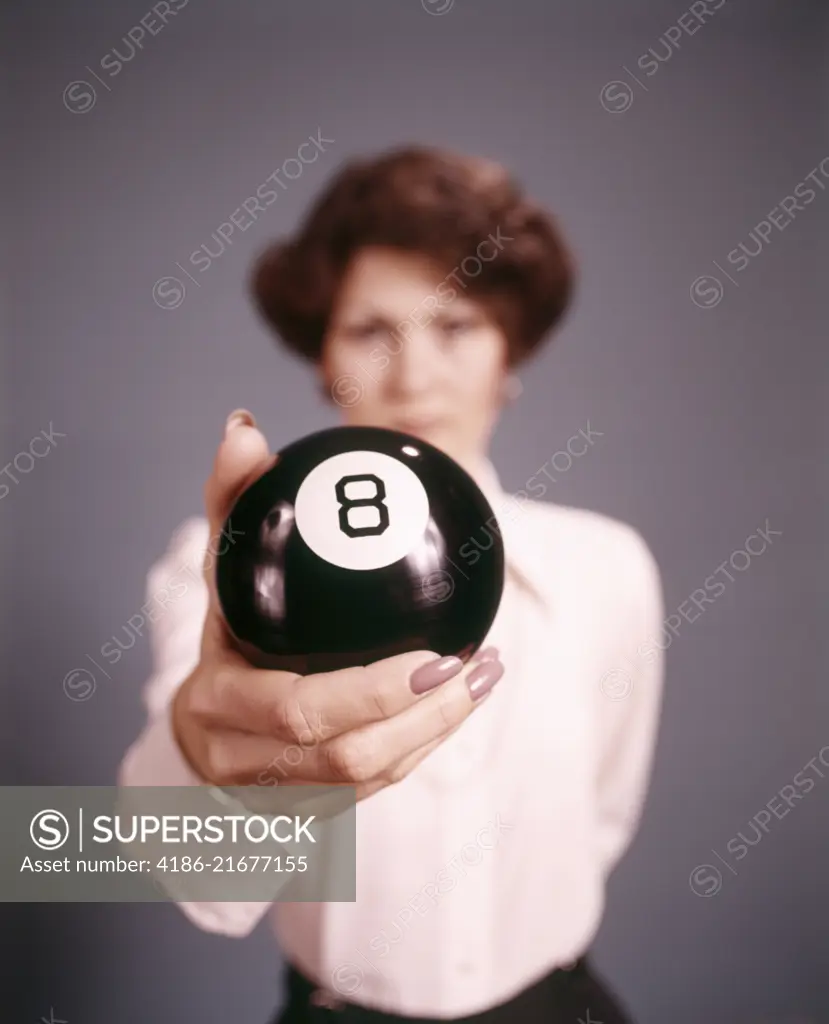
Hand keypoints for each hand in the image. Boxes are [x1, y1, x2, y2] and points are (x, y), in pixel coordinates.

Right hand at [172, 410, 504, 801]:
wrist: (206, 720)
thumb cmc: (226, 628)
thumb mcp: (225, 566)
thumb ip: (234, 500)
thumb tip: (244, 428)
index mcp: (218, 701)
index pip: (296, 710)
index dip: (369, 694)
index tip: (435, 655)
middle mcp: (244, 759)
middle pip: (345, 758)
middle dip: (422, 717)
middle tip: (474, 665)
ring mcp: (280, 794)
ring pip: (369, 781)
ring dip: (438, 734)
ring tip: (486, 677)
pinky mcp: (313, 809)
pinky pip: (376, 789)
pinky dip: (425, 745)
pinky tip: (464, 700)